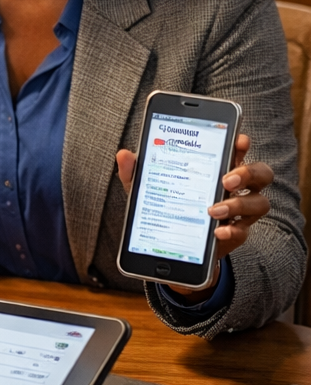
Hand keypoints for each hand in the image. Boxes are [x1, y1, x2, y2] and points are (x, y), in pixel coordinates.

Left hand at [116, 133, 272, 299]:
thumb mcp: (146, 188)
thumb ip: (135, 171)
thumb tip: (124, 154)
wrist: (172, 244)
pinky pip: (244, 231)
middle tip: (227, 179)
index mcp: (216, 168)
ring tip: (213, 209)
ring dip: (238, 205)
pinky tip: (217, 231)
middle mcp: (234, 188)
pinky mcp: (234, 233)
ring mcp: (238, 211)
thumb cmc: (165, 204)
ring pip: (259, 203)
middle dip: (248, 173)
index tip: (239, 140)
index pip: (238, 150)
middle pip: (261, 174)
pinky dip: (231, 230)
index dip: (242, 143)